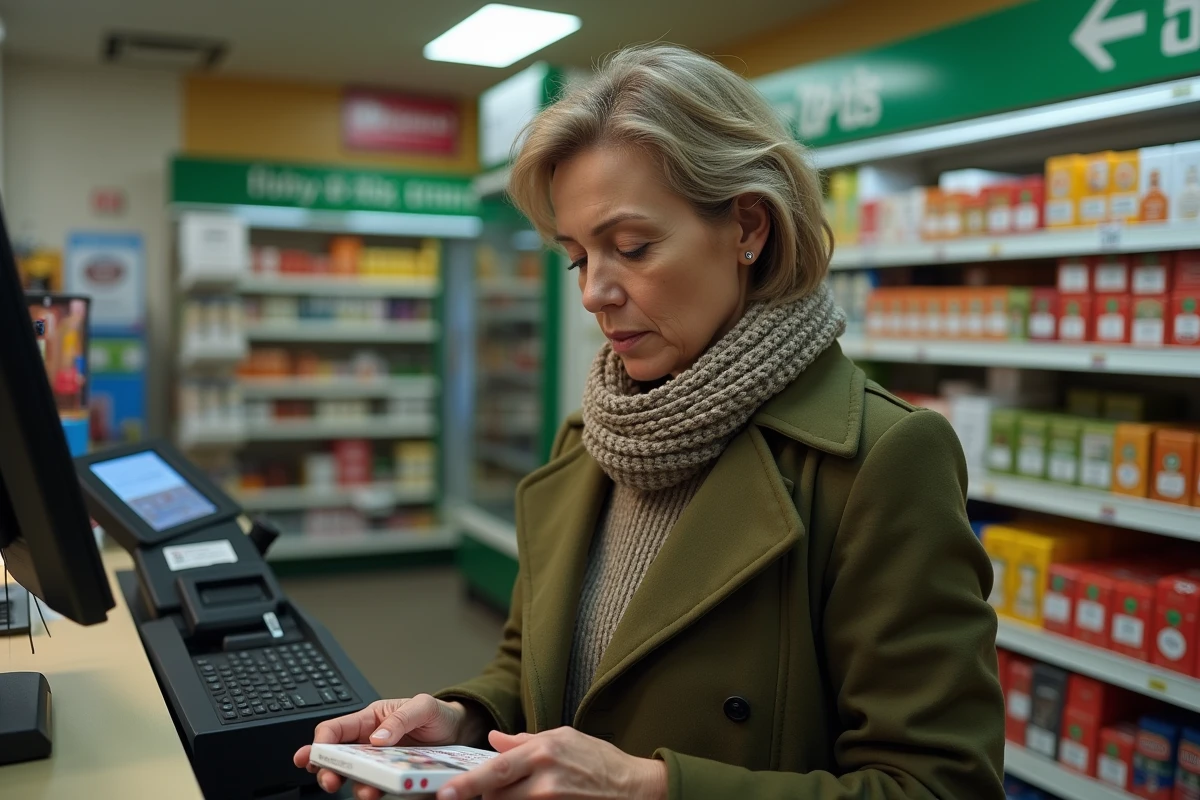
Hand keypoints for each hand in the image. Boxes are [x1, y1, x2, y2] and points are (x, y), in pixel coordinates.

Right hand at [293, 695, 480, 797]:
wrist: (459, 732)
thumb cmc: (438, 714)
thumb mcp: (423, 707)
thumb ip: (400, 719)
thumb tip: (377, 737)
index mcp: (369, 719)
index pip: (335, 729)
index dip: (320, 742)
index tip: (314, 756)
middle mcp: (369, 741)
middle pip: (337, 757)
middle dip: (327, 769)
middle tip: (330, 780)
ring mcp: (379, 761)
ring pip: (354, 775)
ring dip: (352, 785)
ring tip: (363, 791)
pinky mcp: (391, 776)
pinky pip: (376, 786)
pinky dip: (372, 792)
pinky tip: (375, 794)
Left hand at [436, 727, 667, 799]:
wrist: (634, 788)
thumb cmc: (599, 759)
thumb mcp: (563, 737)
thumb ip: (523, 741)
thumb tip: (494, 740)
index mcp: (543, 752)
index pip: (494, 771)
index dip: (466, 785)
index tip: (445, 794)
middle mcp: (544, 781)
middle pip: (495, 795)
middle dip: (487, 793)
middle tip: (491, 788)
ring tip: (521, 790)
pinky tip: (530, 797)